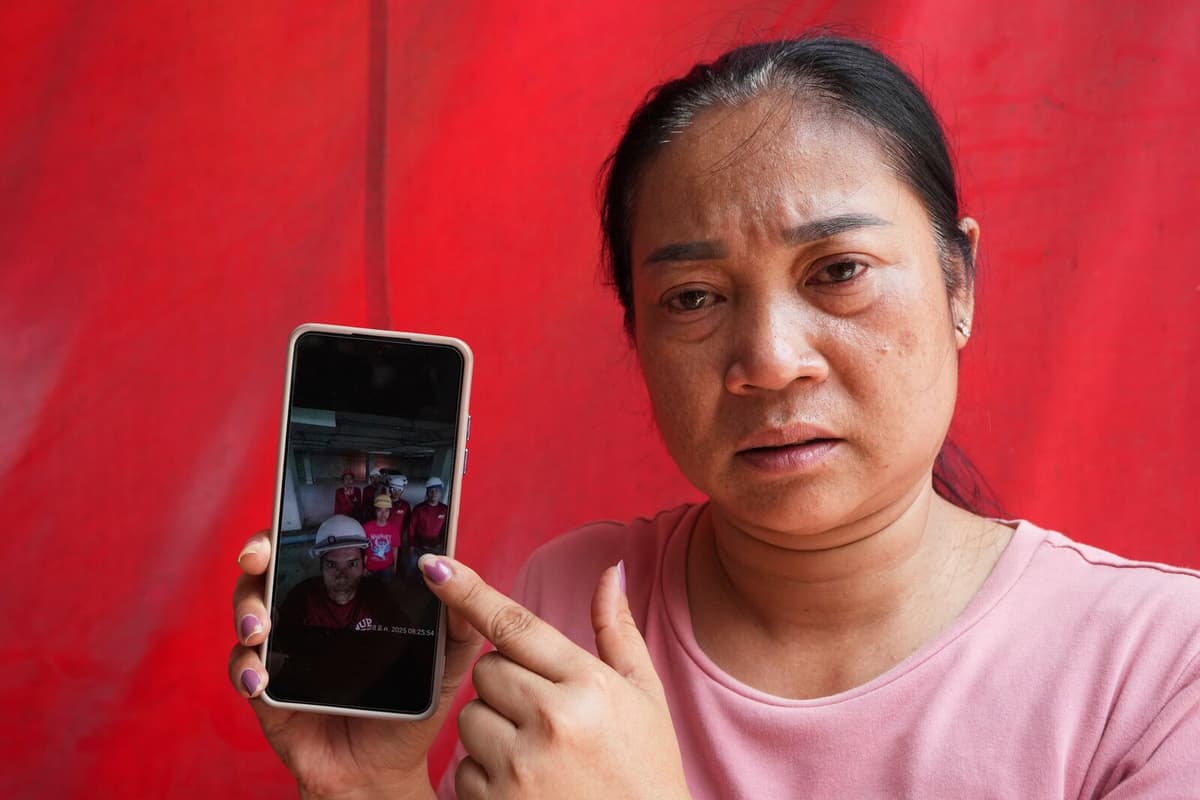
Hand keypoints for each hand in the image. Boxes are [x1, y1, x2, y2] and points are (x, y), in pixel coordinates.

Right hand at [227, 532, 481, 799]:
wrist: (383, 771)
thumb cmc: (410, 707)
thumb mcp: (445, 662)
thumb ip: (457, 620)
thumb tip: (448, 567)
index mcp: (345, 597)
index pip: (315, 548)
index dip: (297, 526)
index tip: (288, 518)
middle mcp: (307, 615)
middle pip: (269, 569)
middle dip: (257, 554)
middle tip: (259, 558)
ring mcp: (283, 650)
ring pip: (247, 611)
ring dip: (246, 610)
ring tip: (260, 628)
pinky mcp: (266, 690)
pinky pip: (240, 669)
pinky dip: (243, 667)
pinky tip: (259, 676)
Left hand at [419, 555, 690, 799]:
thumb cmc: (645, 773)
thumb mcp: (644, 697)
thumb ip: (618, 632)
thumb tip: (611, 571)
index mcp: (589, 685)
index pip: (515, 624)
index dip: (469, 592)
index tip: (435, 567)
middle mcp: (552, 720)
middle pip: (487, 671)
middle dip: (507, 684)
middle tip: (546, 714)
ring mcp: (520, 766)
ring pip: (470, 717)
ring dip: (492, 728)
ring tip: (538, 754)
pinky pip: (462, 768)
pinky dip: (485, 775)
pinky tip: (526, 786)